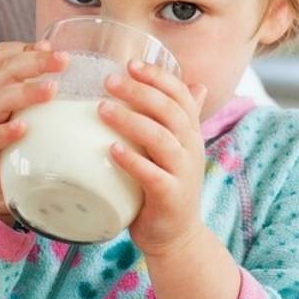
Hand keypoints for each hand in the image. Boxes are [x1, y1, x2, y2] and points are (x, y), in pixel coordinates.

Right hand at [0, 41, 66, 219]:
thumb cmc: (20, 147)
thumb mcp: (36, 119)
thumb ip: (55, 102)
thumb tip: (101, 89)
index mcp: (3, 89)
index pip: (6, 57)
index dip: (26, 49)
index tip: (51, 45)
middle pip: (7, 72)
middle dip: (35, 62)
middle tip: (64, 60)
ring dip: (25, 92)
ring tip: (51, 89)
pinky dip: (4, 131)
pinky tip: (23, 128)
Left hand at [97, 59, 207, 256]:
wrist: (176, 235)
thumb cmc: (166, 185)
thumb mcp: (174, 147)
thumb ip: (177, 118)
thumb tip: (195, 83)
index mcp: (190, 131)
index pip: (180, 94)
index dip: (158, 76)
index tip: (130, 63)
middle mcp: (191, 147)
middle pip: (170, 110)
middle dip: (140, 92)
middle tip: (109, 81)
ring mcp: (184, 172)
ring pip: (162, 138)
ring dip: (132, 121)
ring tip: (103, 110)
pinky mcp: (171, 197)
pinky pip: (153, 175)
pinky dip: (133, 161)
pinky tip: (112, 150)